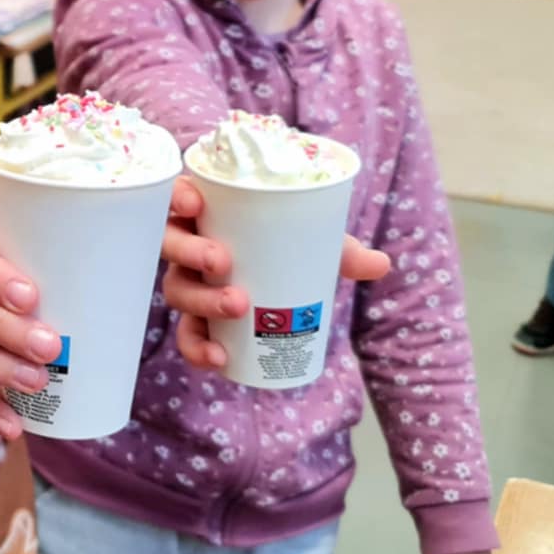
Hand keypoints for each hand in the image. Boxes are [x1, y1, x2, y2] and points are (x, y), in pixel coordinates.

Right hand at [159, 178, 389, 369]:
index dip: (178, 196)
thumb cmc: (289, 250)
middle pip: (171, 244)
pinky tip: (220, 359)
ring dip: (201, 300)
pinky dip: (198, 348)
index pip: (178, 195)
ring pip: (177, 290)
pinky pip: (186, 335)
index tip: (196, 202)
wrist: (281, 282)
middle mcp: (187, 246)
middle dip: (190, 252)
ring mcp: (187, 283)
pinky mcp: (194, 320)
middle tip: (223, 262)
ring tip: (236, 306)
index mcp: (207, 213)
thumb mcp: (314, 244)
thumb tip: (382, 265)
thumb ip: (342, 251)